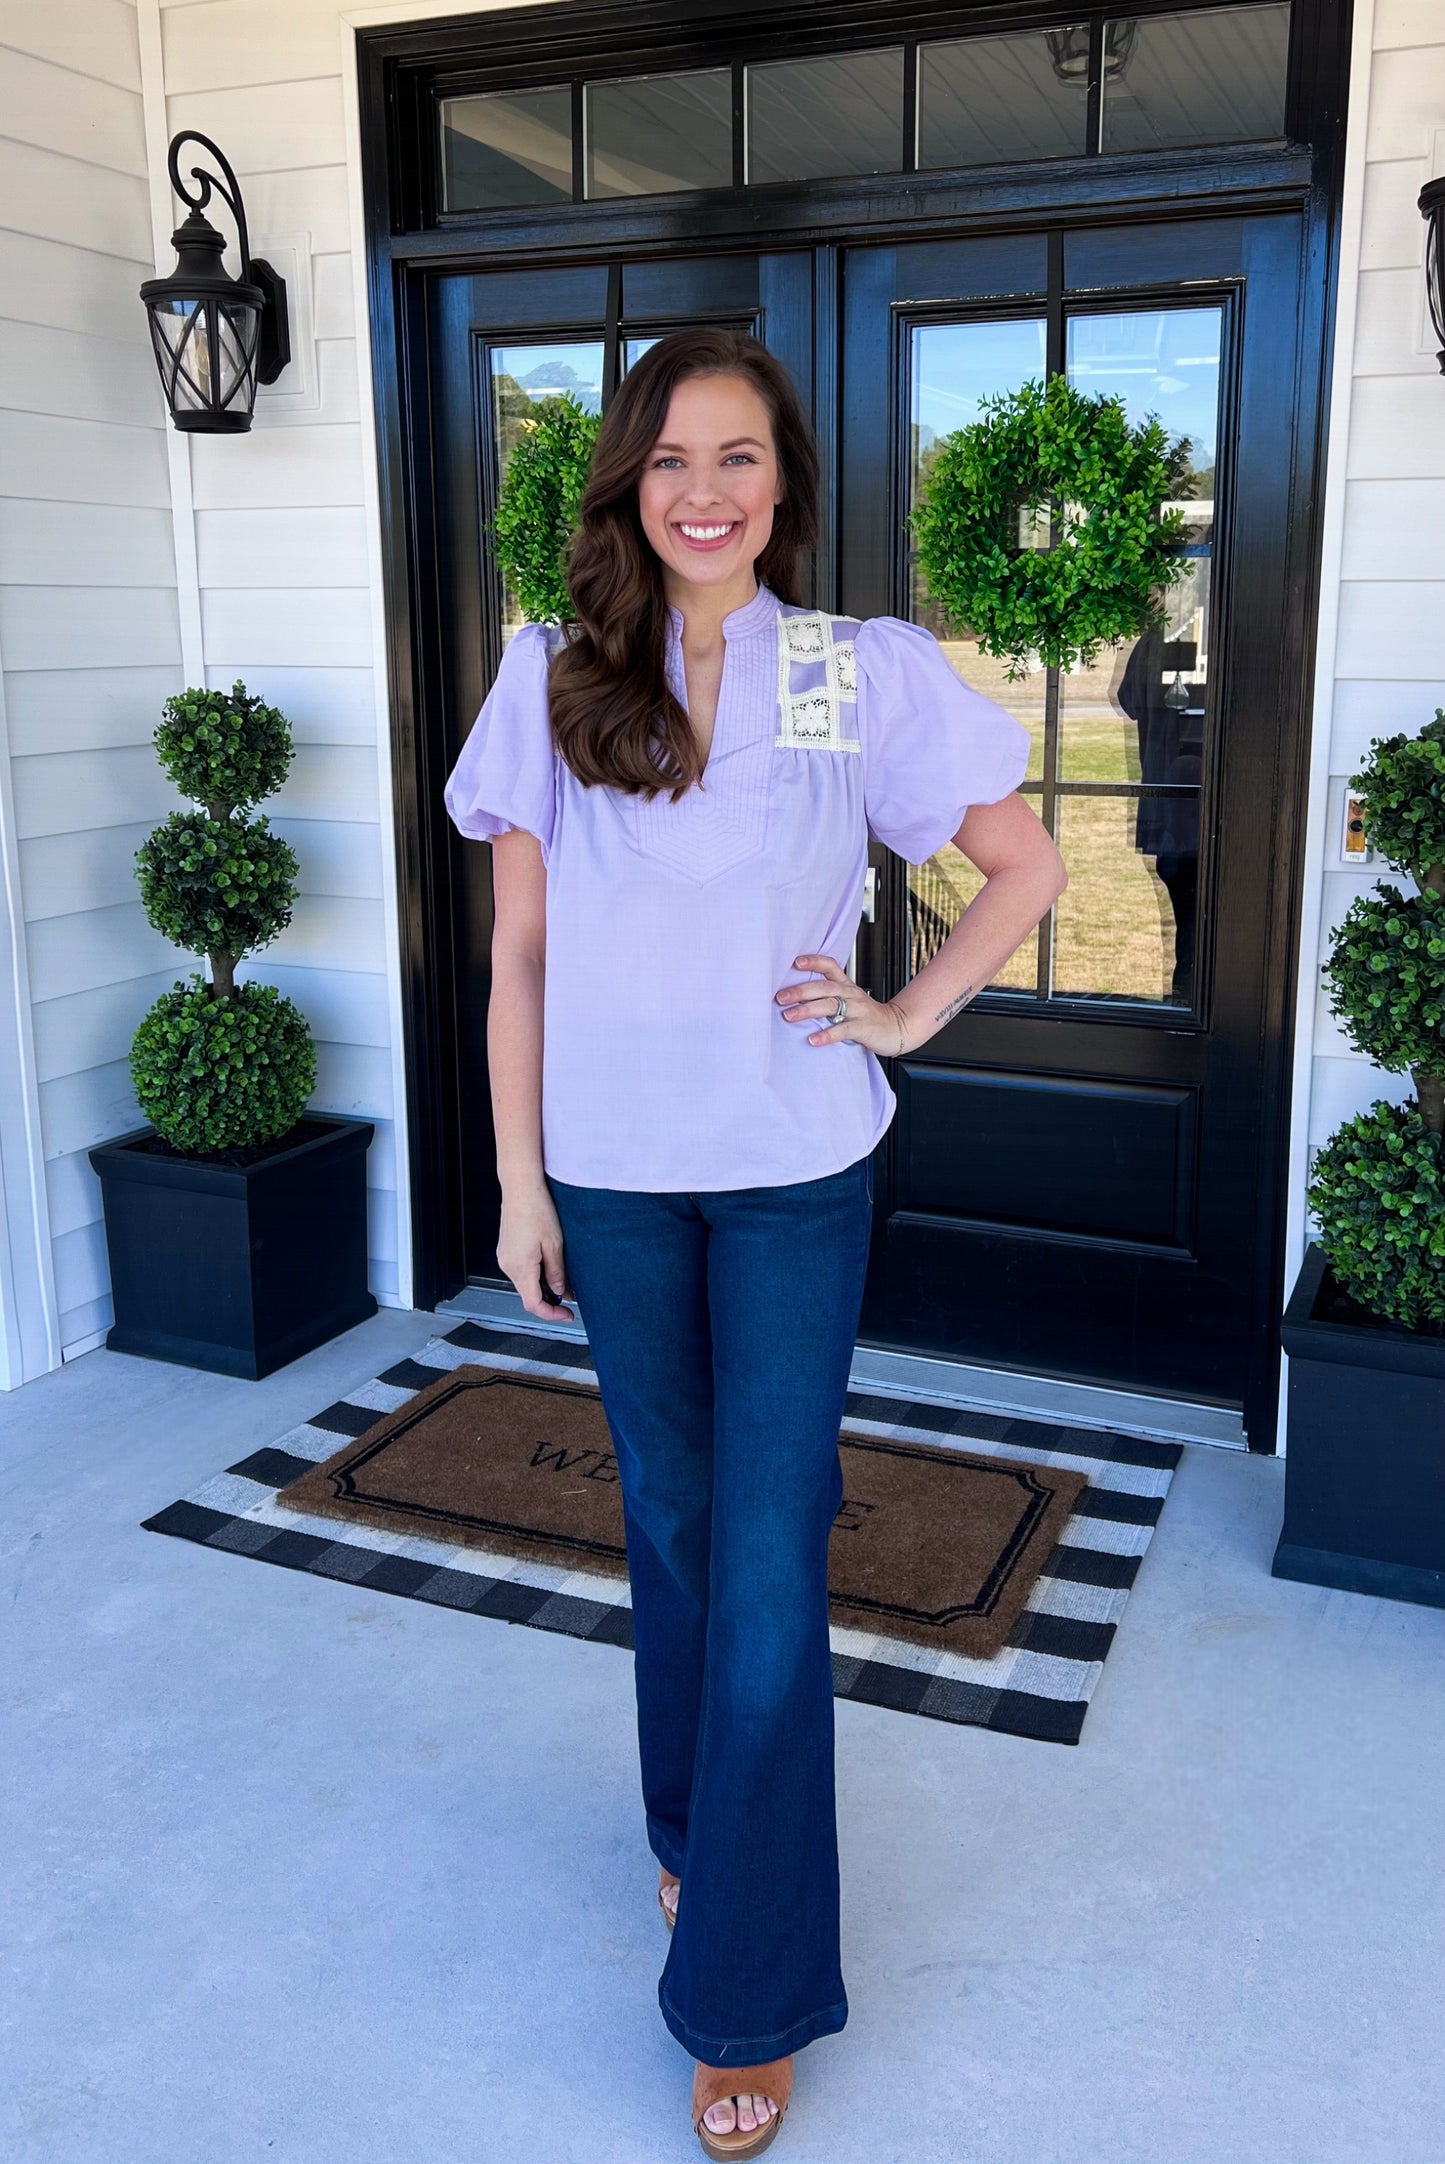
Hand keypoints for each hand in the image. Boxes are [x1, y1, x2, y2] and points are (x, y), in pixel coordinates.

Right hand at [496, 1181, 575, 1322]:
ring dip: (544, 1285)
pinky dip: (536, 1274)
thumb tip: (560, 1291)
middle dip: (551, 1299)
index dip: (552, 1314)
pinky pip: (521, 1270)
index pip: (534, 1304)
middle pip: (529, 1295)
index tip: (567, 1315)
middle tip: (572, 1295)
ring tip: (565, 1278)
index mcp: (520, 1267)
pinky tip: (549, 1265)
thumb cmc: (536, 1209)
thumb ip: (557, 1272)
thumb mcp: (555, 1245)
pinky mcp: (506, 1249)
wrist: (520, 1187)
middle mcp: (508, 1265)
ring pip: (525, 1282)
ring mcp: (505, 1257)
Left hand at [774, 952, 909, 1055]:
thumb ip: (827, 994)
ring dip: (807, 1010)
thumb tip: (794, 995)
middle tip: (780, 997)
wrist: (896, 1027)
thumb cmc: (866, 1015)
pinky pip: (843, 1030)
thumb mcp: (848, 998)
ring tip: (789, 1016)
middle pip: (824, 987)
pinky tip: (813, 1039)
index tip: (795, 962)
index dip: (813, 961)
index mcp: (845, 985)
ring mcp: (857, 1010)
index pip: (830, 966)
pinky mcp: (863, 1028)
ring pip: (830, 1006)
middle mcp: (850, 994)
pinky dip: (827, 1035)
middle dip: (800, 991)